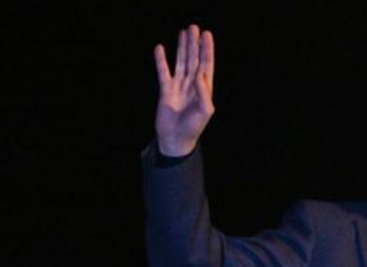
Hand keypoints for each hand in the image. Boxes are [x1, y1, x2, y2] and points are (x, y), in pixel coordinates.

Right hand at [153, 24, 215, 156]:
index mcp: (204, 90)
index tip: (207, 35)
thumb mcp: (205, 111)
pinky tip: (160, 48)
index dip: (207, 50)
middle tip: (194, 28)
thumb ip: (204, 93)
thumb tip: (200, 75)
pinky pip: (163, 71)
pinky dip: (161, 60)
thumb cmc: (193, 128)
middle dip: (194, 44)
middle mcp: (192, 85)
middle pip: (194, 59)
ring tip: (183, 32)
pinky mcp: (165, 90)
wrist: (176, 139)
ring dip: (182, 47)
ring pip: (181, 62)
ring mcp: (179, 87)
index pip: (206, 65)